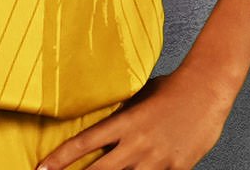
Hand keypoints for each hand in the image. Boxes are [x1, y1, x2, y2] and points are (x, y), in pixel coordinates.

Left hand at [34, 68, 234, 169]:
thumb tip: (104, 123)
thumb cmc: (171, 88)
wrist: (206, 90)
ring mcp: (157, 160)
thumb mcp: (138, 97)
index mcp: (125, 122)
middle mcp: (137, 144)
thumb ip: (121, 114)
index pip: (85, 143)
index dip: (61, 158)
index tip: (43, 167)